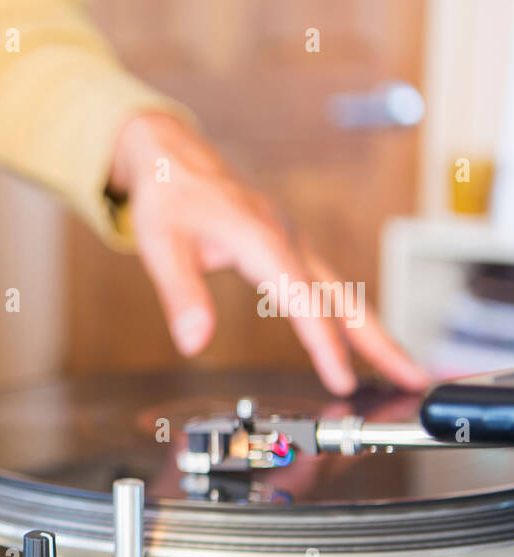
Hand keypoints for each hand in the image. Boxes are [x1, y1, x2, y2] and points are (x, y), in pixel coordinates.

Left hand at [108, 113, 428, 395]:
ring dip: (372, 332)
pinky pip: (327, 286)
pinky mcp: (289, 247)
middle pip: (344, 298)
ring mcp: (293, 243)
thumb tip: (193, 343)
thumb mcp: (162, 247)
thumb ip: (181, 296)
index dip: (325, 345)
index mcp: (262, 241)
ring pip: (343, 293)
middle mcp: (288, 240)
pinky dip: (347, 316)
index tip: (342, 380)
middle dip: (380, 342)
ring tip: (400, 369)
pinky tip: (356, 340)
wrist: (175, 158)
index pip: (305, 302)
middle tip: (412, 377)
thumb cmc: (169, 197)